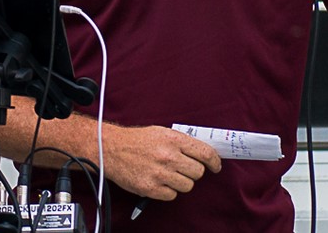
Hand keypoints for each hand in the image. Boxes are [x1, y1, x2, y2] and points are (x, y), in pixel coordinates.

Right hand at [103, 124, 221, 200]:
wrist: (111, 149)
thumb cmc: (138, 140)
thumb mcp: (162, 132)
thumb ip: (182, 142)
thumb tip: (202, 153)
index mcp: (174, 139)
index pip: (205, 153)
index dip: (214, 162)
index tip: (216, 166)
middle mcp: (169, 156)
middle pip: (198, 172)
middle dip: (193, 171)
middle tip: (184, 168)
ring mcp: (160, 173)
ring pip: (187, 186)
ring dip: (181, 182)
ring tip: (169, 174)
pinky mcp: (150, 188)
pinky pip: (172, 195)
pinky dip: (168, 191)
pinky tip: (160, 181)